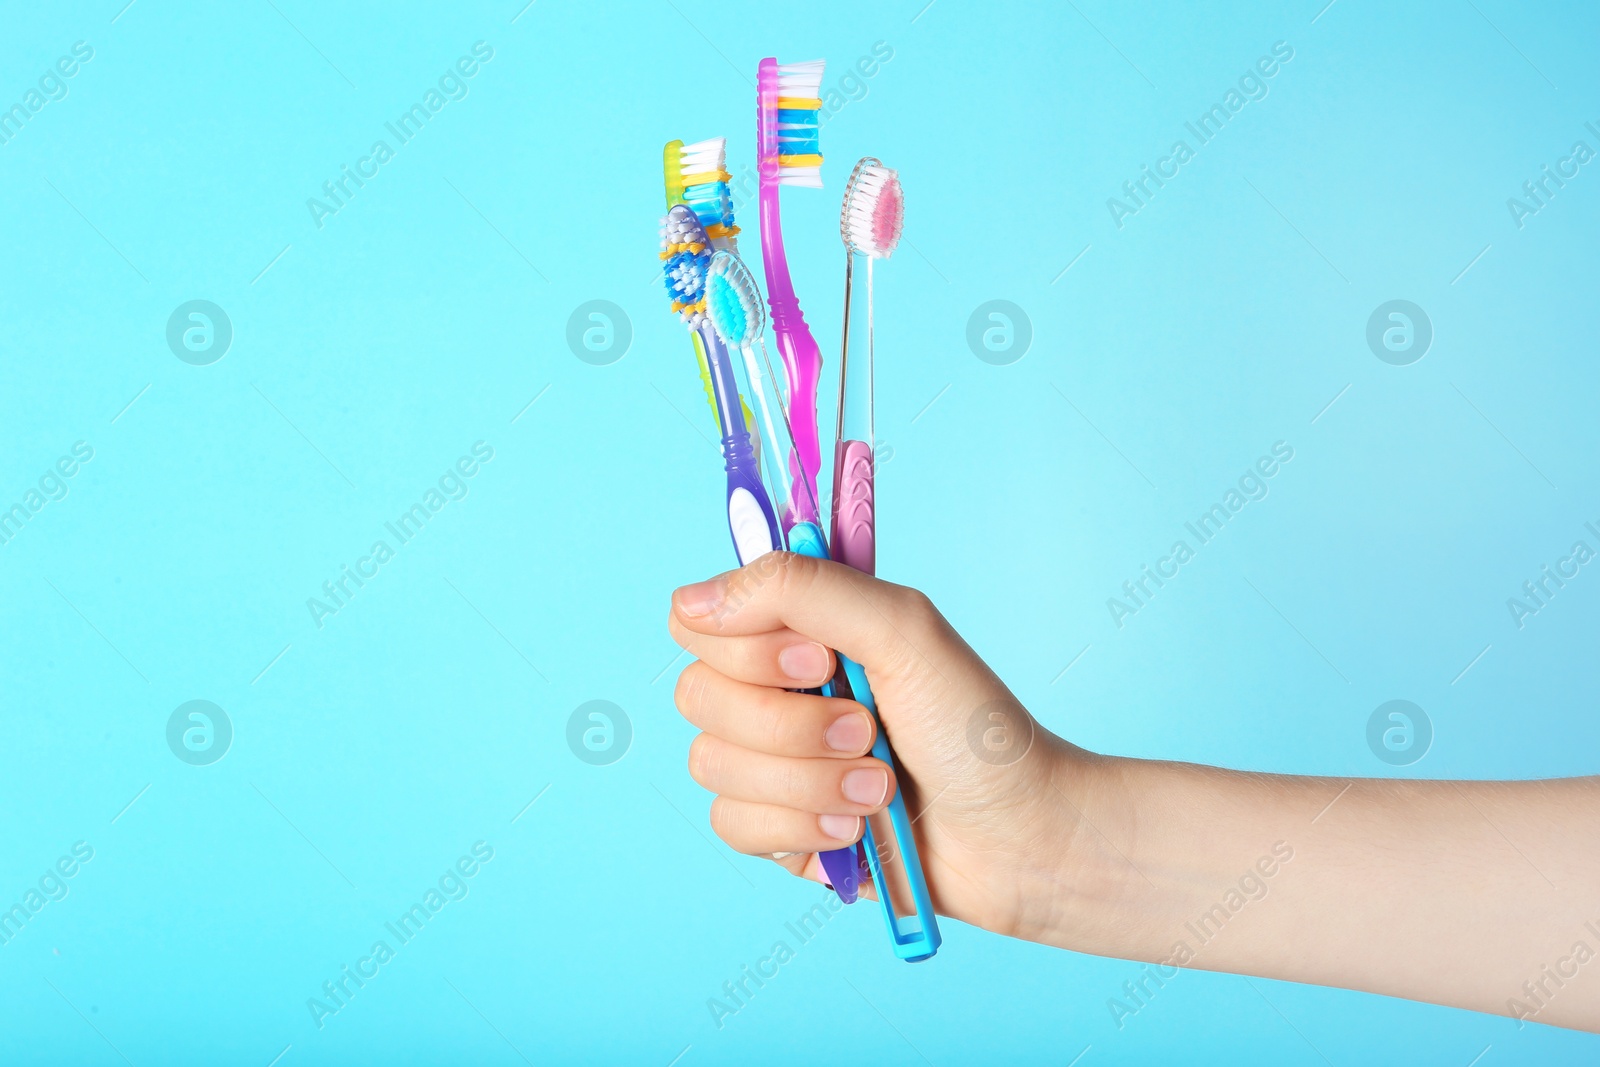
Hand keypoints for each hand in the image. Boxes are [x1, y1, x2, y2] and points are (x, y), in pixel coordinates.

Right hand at [668, 551, 1100, 941]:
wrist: (1017, 834)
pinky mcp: (775, 829)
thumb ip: (802, 590)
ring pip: (712, 764)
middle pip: (698, 695)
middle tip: (868, 730)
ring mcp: (769, 764)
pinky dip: (803, 827)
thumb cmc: (974, 726)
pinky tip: (857, 828)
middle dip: (791, 724)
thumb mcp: (902, 628)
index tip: (821, 660)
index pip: (698, 619)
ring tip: (878, 787)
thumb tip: (694, 599)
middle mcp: (771, 692)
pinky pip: (733, 825)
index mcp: (795, 632)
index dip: (745, 645)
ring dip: (808, 780)